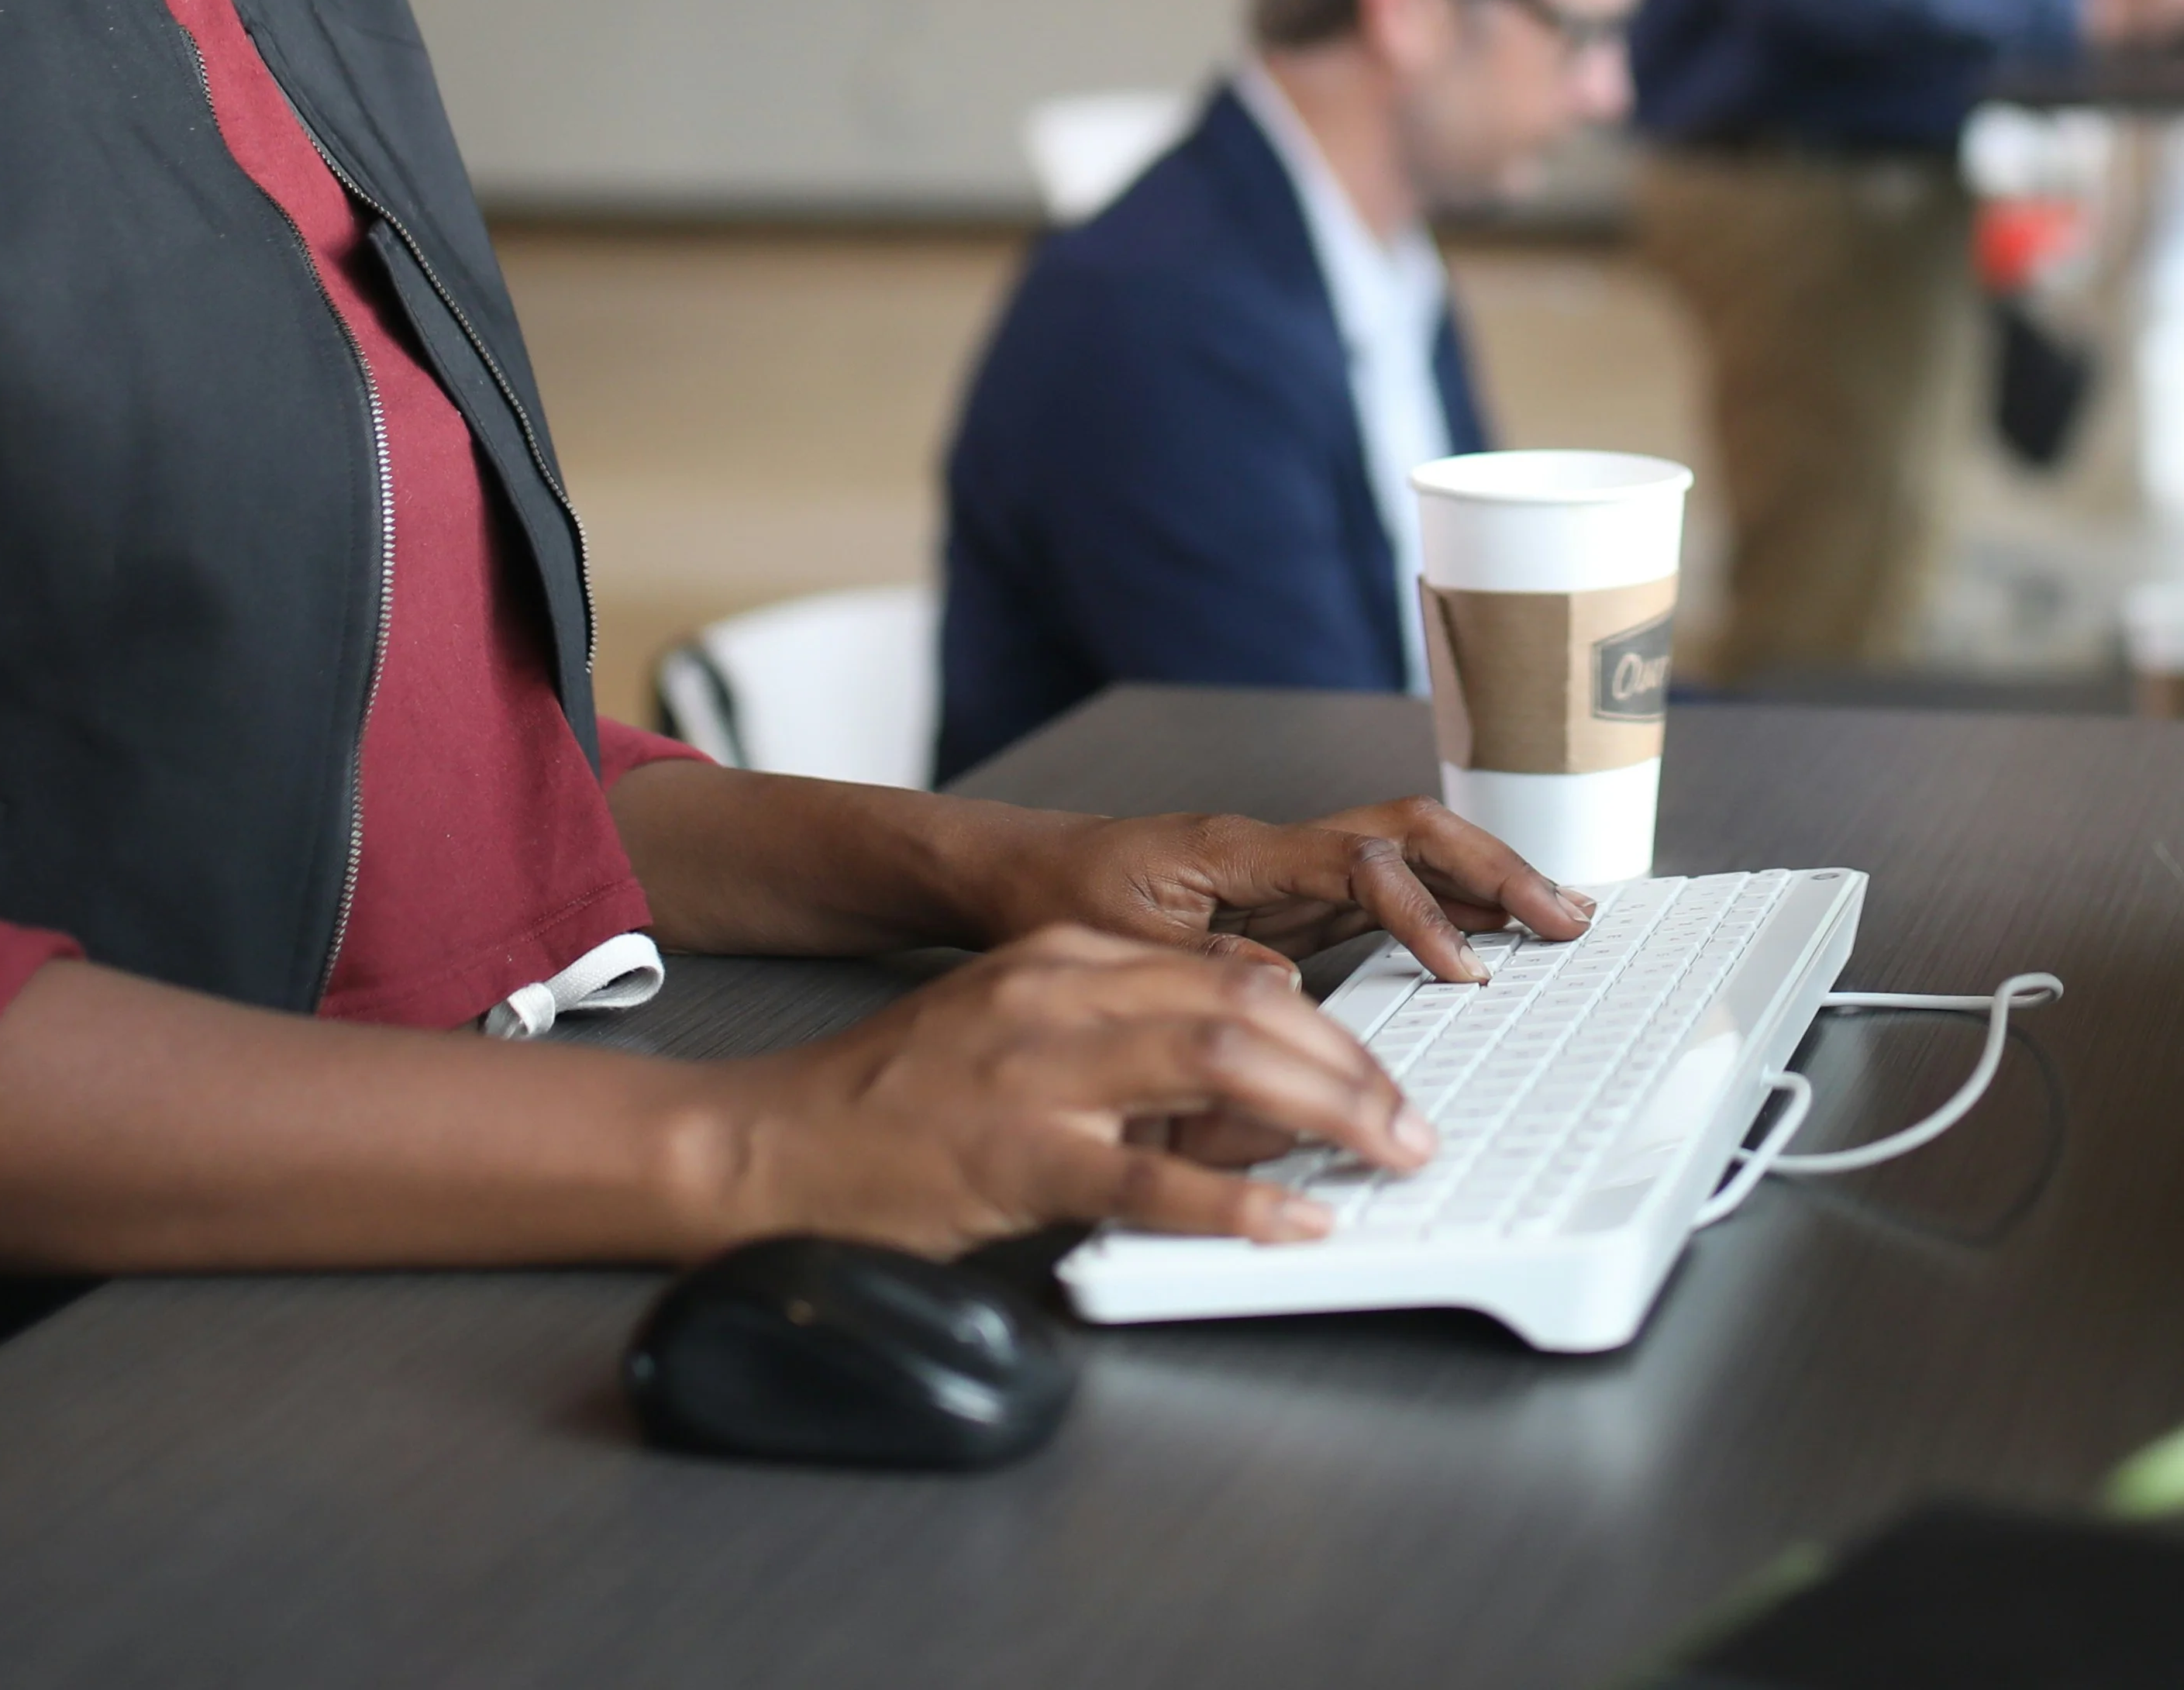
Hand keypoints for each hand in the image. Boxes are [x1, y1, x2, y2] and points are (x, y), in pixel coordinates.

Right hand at [715, 928, 1434, 1249]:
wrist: (774, 1140)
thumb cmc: (898, 1099)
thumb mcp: (1020, 1033)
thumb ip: (1124, 1043)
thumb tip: (1247, 1086)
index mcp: (1065, 960)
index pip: (1230, 974)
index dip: (1322, 1026)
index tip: (1377, 1071)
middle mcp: (1061, 997)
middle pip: (1248, 1011)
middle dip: (1350, 1067)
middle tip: (1410, 1122)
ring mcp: (1039, 1074)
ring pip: (1221, 1069)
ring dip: (1327, 1113)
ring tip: (1388, 1155)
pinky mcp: (1018, 1156)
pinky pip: (1151, 1176)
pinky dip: (1237, 1200)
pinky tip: (1294, 1222)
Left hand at [980, 797, 1593, 982]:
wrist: (1013, 872)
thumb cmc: (1056, 902)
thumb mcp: (1119, 950)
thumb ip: (1205, 967)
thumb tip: (1291, 990)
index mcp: (1237, 852)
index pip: (1360, 861)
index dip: (1420, 911)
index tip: (1465, 969)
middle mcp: (1276, 848)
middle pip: (1411, 831)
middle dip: (1495, 867)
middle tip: (1564, 915)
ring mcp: (1288, 870)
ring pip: (1409, 852)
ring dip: (1486, 878)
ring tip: (1557, 917)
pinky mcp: (1288, 899)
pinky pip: (1385, 889)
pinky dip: (1447, 906)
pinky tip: (1490, 935)